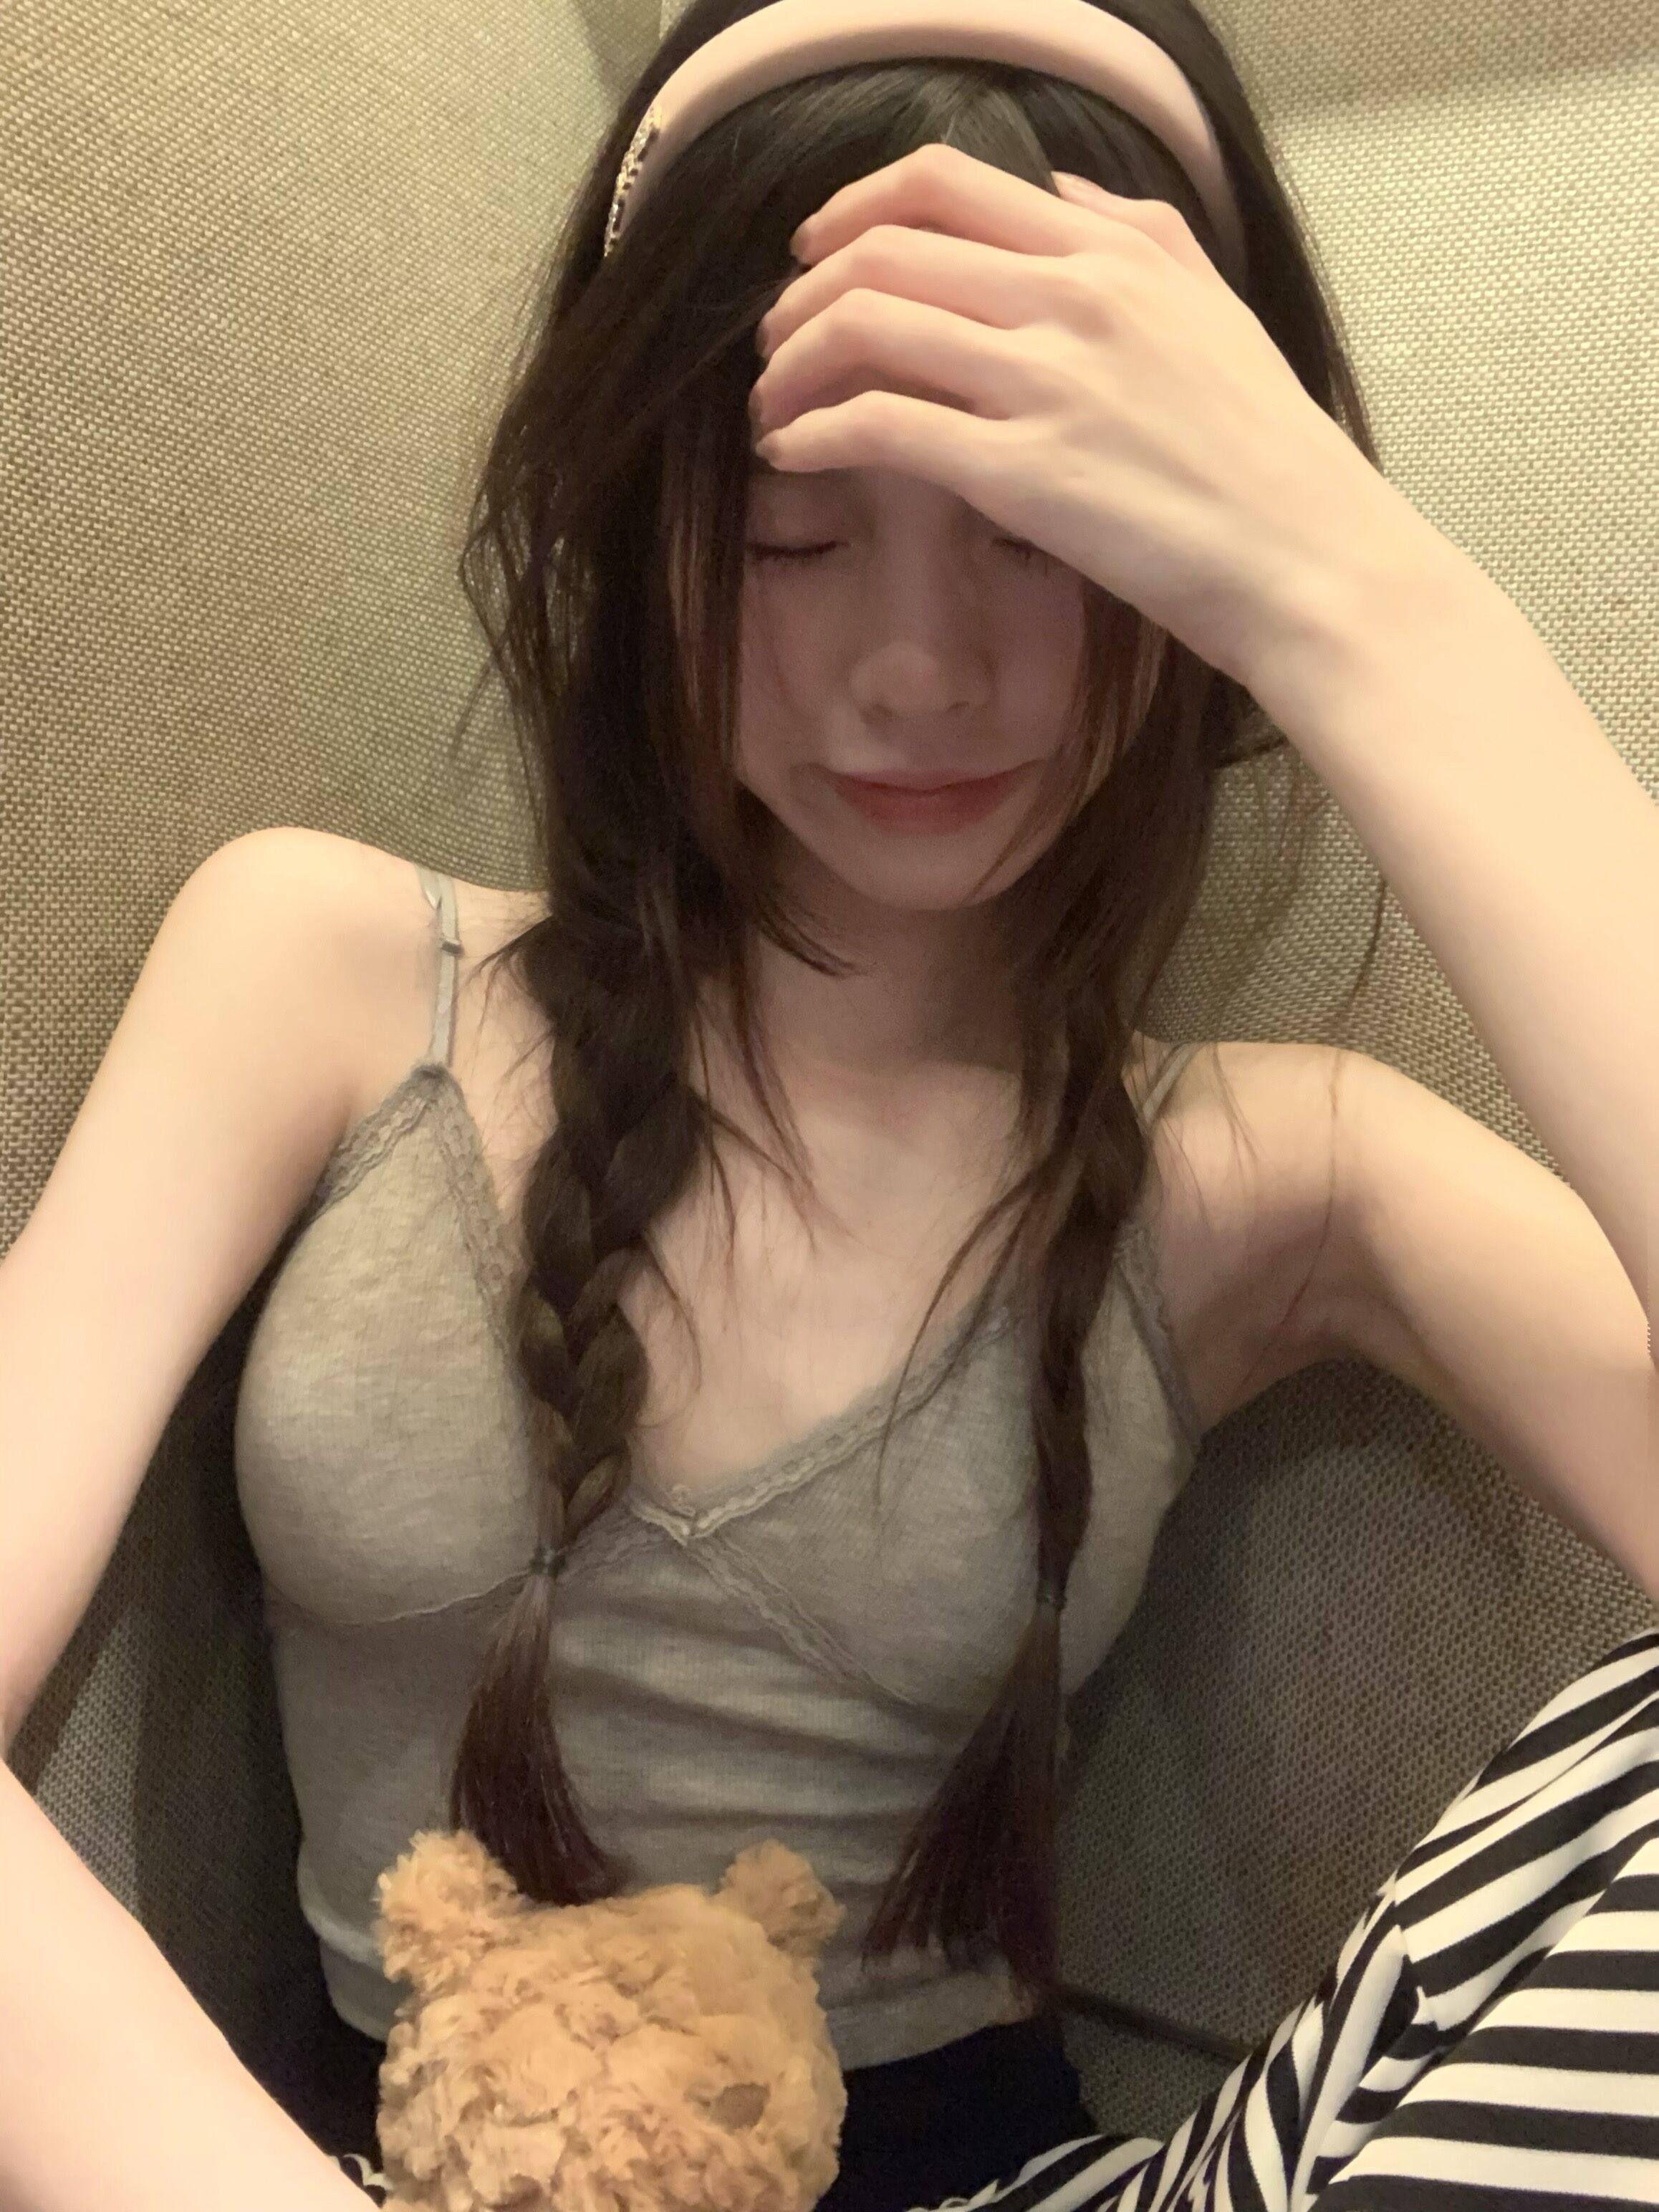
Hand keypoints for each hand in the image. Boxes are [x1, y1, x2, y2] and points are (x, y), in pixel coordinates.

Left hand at [749, 142, 1426, 693]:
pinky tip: (792, 455)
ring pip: (867, 329)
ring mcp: (1046, 385)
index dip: (852, 210)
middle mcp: (1072, 300)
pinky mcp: (1025, 477)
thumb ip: (1143, 237)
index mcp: (1113, 254)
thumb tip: (1061, 193)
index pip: (945, 186)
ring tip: (773, 407)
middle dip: (803, 295)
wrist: (1312, 561)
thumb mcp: (1219, 314)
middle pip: (886, 251)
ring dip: (793, 366)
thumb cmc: (1271, 458)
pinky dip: (814, 433)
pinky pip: (881, 426)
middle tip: (776, 344)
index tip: (814, 256)